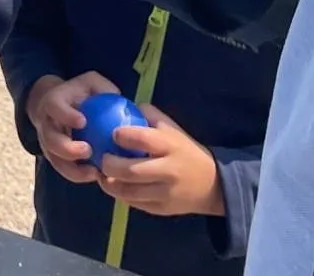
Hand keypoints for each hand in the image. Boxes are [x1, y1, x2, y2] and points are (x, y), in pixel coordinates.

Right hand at [27, 70, 113, 185]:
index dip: (66, 115)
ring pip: (55, 159)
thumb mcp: (90, 82)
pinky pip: (63, 170)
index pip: (55, 108)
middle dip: (67, 148)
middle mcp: (46, 124)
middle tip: (88, 151)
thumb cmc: (79, 92)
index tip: (82, 121)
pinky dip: (77, 175)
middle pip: (50, 139)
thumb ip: (104, 88)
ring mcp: (48, 143)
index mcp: (53, 102)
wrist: (55, 105)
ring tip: (94, 172)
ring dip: (72, 168)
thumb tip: (121, 100)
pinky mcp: (54, 157)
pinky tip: (95, 176)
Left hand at [98, 106, 227, 217]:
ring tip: (102, 174)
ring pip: (129, 191)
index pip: (143, 139)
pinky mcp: (161, 209)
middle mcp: (168, 170)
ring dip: (109, 183)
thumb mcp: (173, 129)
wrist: (212, 185)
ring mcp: (164, 192)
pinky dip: (120, 195)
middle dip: (109, 165)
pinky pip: (134, 203)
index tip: (112, 133)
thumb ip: (149, 115)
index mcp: (170, 146)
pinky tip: (115, 185)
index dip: (122, 135)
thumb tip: (123, 105)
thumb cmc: (185, 151)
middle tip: (101, 158)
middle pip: (131, 170)